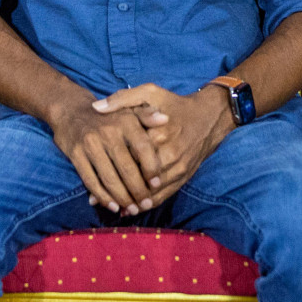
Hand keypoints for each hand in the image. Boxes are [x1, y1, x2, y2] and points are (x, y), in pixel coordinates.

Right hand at [46, 91, 164, 215]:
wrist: (71, 111)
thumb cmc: (109, 116)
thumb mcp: (129, 109)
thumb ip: (148, 116)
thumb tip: (166, 120)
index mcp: (125, 121)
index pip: (143, 148)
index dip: (151, 169)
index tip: (157, 184)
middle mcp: (108, 131)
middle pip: (127, 168)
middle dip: (138, 190)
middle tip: (146, 204)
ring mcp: (90, 144)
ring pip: (109, 178)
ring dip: (122, 198)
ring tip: (132, 209)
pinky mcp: (76, 154)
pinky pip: (91, 181)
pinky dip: (103, 197)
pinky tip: (113, 206)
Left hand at [93, 83, 232, 207]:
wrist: (208, 117)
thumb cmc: (174, 104)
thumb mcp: (149, 92)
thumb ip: (122, 99)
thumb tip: (96, 107)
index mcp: (158, 131)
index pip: (130, 152)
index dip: (111, 164)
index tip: (93, 172)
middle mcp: (169, 152)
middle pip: (139, 175)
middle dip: (118, 188)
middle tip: (96, 200)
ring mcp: (178, 167)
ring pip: (151, 190)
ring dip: (132, 201)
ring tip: (111, 207)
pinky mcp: (184, 176)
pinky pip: (165, 194)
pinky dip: (149, 203)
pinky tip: (134, 209)